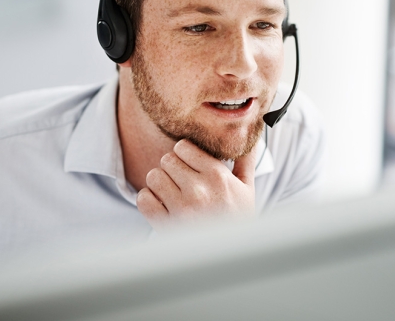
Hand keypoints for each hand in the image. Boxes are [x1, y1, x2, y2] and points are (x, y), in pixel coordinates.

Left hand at [137, 139, 256, 230]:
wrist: (230, 257)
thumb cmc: (238, 221)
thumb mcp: (247, 190)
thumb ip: (245, 161)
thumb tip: (251, 138)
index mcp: (217, 176)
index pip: (183, 146)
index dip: (183, 154)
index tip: (188, 165)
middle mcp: (198, 190)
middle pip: (166, 159)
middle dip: (172, 168)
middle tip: (180, 181)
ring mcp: (181, 208)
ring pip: (153, 176)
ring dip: (159, 184)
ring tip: (171, 194)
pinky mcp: (166, 225)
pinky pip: (143, 199)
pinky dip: (148, 201)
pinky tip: (161, 206)